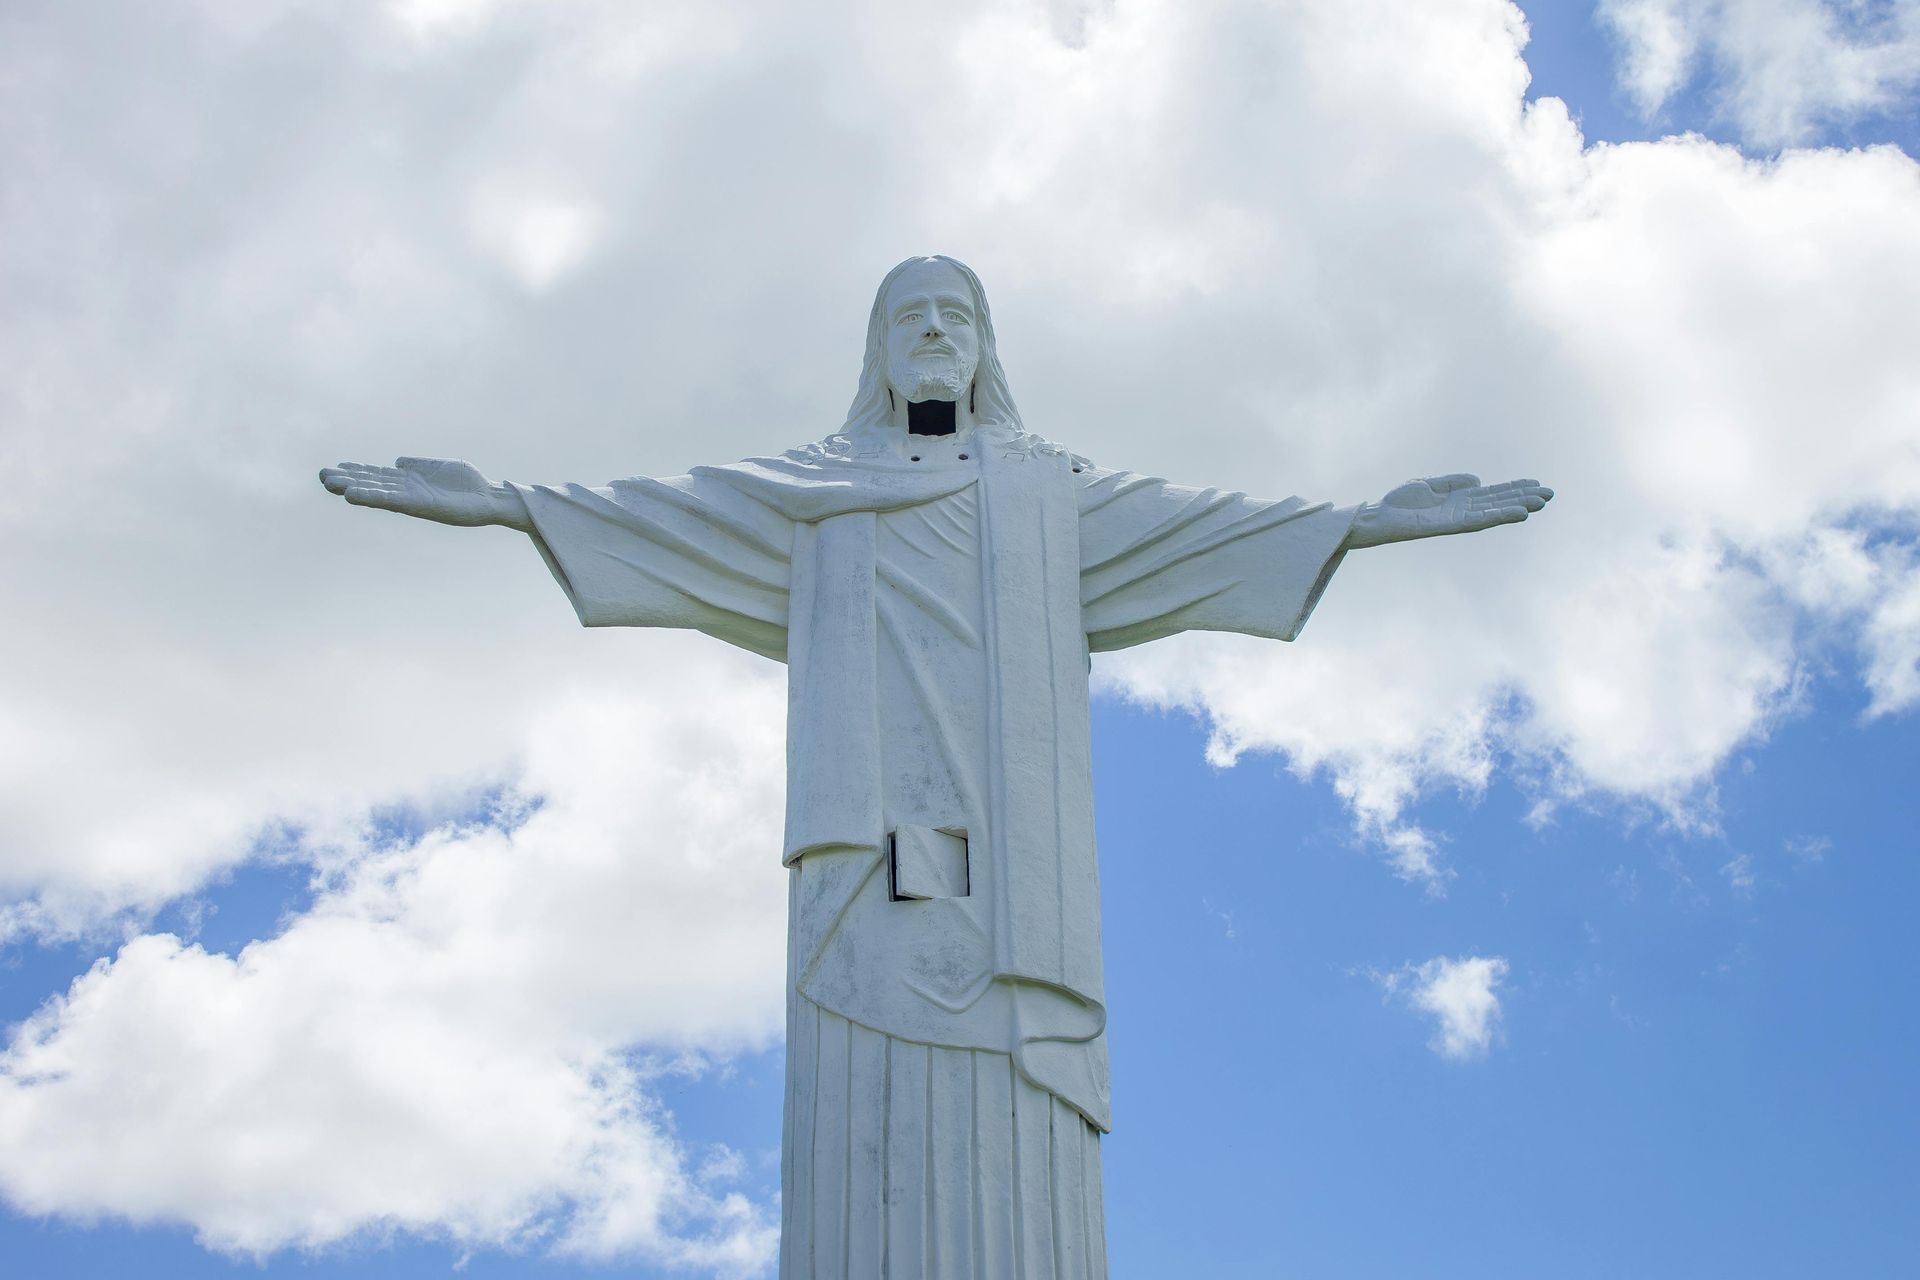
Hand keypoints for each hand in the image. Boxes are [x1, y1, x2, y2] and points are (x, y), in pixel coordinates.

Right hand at [318, 457, 525, 528]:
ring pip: (378, 493)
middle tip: (321, 476)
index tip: (334, 467)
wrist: (491, 497)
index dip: (357, 471)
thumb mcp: (440, 466)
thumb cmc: (469, 483)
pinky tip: (356, 495)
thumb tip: (396, 462)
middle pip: (372, 484)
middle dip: (347, 480)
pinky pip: (393, 501)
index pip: (378, 475)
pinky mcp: (422, 506)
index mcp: (411, 480)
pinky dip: (374, 497)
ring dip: (355, 490)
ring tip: (332, 486)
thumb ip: (418, 463)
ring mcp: (413, 499)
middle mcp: (408, 491)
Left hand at [1345, 474, 1552, 548]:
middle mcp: (1462, 510)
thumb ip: (1453, 482)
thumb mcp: (1428, 484)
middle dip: (1523, 498)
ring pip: (1494, 513)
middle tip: (1550, 494)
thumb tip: (1478, 481)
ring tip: (1540, 503)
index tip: (1536, 484)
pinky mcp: (1449, 526)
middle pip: (1499, 503)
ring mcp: (1457, 519)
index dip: (1514, 489)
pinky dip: (1499, 516)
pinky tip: (1517, 513)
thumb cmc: (1399, 502)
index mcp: (1459, 499)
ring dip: (1517, 507)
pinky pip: (1479, 521)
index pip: (1492, 494)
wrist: (1379, 516)